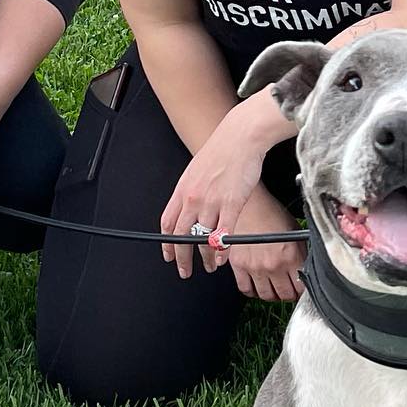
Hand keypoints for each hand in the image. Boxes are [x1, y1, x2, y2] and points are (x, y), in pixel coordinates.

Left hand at [159, 102, 272, 278]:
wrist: (240, 136)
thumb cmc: (222, 149)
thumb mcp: (196, 170)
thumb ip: (191, 191)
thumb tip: (190, 206)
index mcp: (183, 189)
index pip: (168, 223)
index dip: (166, 243)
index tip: (168, 255)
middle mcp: (193, 197)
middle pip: (181, 236)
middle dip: (181, 258)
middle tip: (184, 270)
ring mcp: (212, 201)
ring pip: (202, 238)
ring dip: (204, 257)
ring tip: (208, 266)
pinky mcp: (232, 203)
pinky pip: (223, 233)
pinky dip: (221, 249)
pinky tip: (221, 257)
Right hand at [225, 190, 305, 302]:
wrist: (247, 202)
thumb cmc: (269, 211)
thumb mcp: (293, 229)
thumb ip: (300, 252)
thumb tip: (305, 268)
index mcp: (290, 255)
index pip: (301, 286)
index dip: (302, 290)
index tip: (300, 288)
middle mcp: (273, 264)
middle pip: (284, 295)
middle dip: (288, 294)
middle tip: (287, 288)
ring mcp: (255, 267)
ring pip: (266, 296)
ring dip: (272, 295)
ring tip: (273, 287)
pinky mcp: (238, 265)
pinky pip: (246, 289)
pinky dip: (252, 291)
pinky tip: (256, 284)